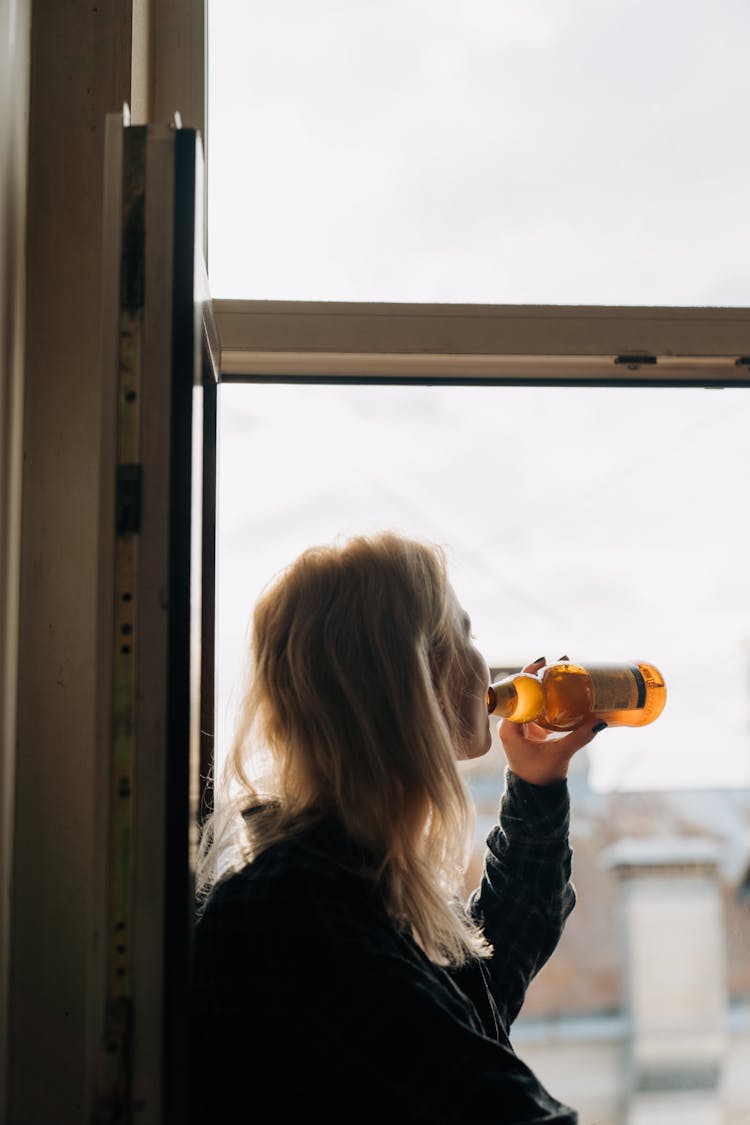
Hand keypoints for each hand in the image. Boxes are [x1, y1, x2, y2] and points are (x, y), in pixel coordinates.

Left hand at [498, 657, 605, 785]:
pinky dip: (551, 697)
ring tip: (564, 668)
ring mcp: (521, 725)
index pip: (517, 694)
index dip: (528, 675)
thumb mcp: (560, 754)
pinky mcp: (531, 728)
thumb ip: (579, 737)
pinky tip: (564, 688)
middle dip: (541, 675)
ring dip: (547, 684)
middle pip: (525, 691)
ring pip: (532, 697)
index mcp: (510, 727)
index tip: (543, 662)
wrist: (536, 793)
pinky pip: (540, 707)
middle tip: (562, 661)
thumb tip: (601, 720)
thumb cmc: (540, 775)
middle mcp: (512, 723)